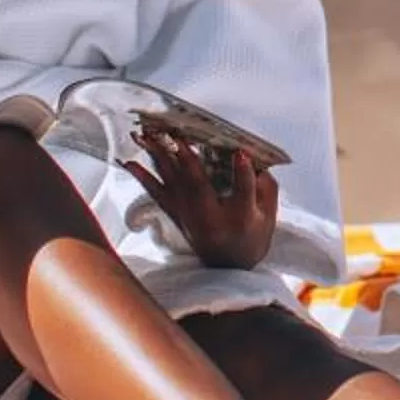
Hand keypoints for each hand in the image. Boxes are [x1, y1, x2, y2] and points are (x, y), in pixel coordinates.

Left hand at [127, 128, 278, 269]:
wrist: (229, 265)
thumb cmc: (252, 234)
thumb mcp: (269, 214)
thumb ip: (264, 186)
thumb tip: (247, 156)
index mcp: (241, 219)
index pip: (244, 194)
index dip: (243, 174)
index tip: (241, 152)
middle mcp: (211, 219)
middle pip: (197, 187)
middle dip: (186, 160)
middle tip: (175, 135)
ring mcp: (189, 218)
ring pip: (174, 186)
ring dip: (160, 160)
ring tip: (147, 138)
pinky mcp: (176, 216)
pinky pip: (158, 194)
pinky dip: (143, 177)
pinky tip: (130, 163)